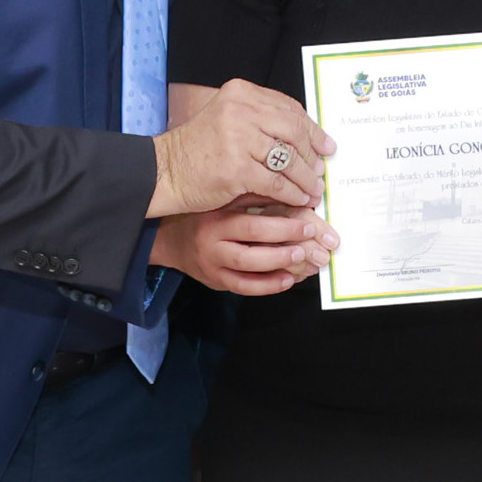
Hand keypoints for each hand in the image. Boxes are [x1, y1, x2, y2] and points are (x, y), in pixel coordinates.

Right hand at [153, 80, 329, 215]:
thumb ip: (262, 121)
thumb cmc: (198, 151)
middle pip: (293, 131)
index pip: (289, 108)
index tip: (325, 145)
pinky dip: (291, 193)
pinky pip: (277, 182)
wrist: (165, 172)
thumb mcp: (229, 120)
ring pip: (288, 159)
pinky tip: (298, 199)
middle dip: (312, 154)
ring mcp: (238, 138)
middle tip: (320, 170)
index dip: (311, 129)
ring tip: (313, 189)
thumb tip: (307, 137)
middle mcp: (240, 110)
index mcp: (241, 93)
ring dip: (305, 178)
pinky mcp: (237, 168)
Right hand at [154, 202, 336, 296]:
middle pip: (250, 246)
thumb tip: (294, 195)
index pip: (251, 222)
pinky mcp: (215, 280)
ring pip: (247, 269)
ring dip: (278, 266)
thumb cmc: (205, 215)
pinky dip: (267, 286)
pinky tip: (287, 280)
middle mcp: (211, 241)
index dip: (282, 226)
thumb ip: (254, 196)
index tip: (308, 225)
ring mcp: (212, 264)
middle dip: (284, 246)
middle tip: (310, 245)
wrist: (172, 240)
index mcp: (215, 216)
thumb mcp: (225, 199)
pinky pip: (243, 287)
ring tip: (303, 262)